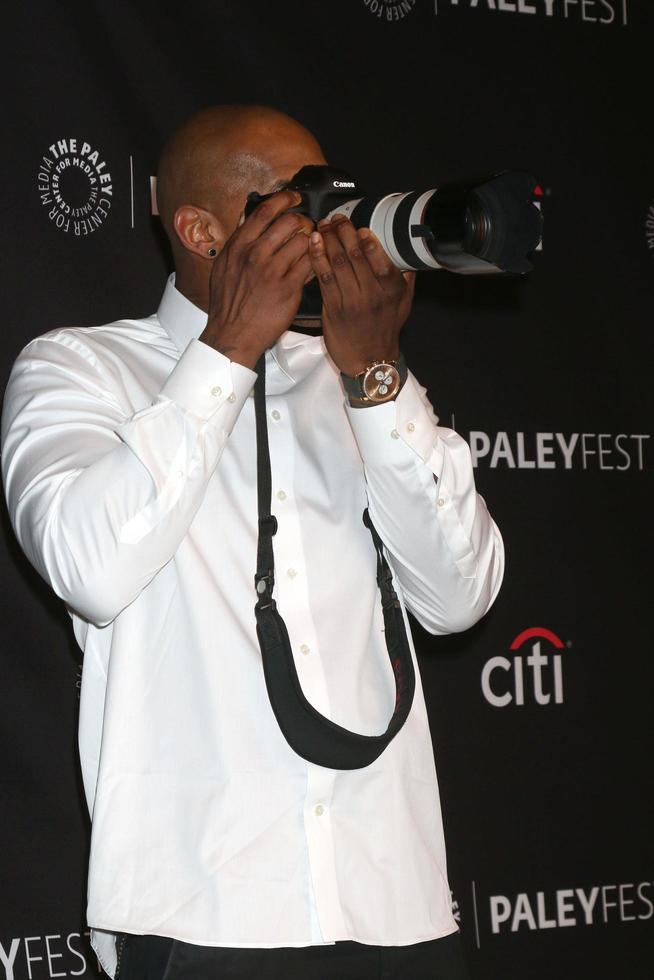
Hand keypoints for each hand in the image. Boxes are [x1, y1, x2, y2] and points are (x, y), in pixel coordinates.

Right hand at [199, 190, 313, 368]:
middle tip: (307, 225)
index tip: (294, 197)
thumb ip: (238, 242)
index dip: (284, 199)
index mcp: (239, 246)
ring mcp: (273, 271)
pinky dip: (316, 260)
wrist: (232, 334)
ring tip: (312, 246)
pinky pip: (310, 264)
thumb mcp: (224, 266)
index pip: (265, 211)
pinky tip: (315, 263)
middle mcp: (256, 254)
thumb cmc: (228, 304)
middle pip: (289, 221)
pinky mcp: (289, 288)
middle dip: (303, 219)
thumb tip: (248, 219)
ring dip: (312, 240)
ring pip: (303, 240)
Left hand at [308, 214, 415, 376]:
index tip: (361, 227)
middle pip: (356, 257)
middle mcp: (372, 295)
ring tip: (323, 225)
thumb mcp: (403, 304)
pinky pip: (324, 277)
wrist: (368, 360)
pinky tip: (313, 243)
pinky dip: (317, 257)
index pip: (381, 262)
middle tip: (337, 218)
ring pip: (338, 264)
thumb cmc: (384, 329)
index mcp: (391, 291)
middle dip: (344, 233)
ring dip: (328, 240)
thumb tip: (407, 252)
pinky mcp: (333, 308)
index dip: (369, 243)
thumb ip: (404, 278)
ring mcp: (351, 302)